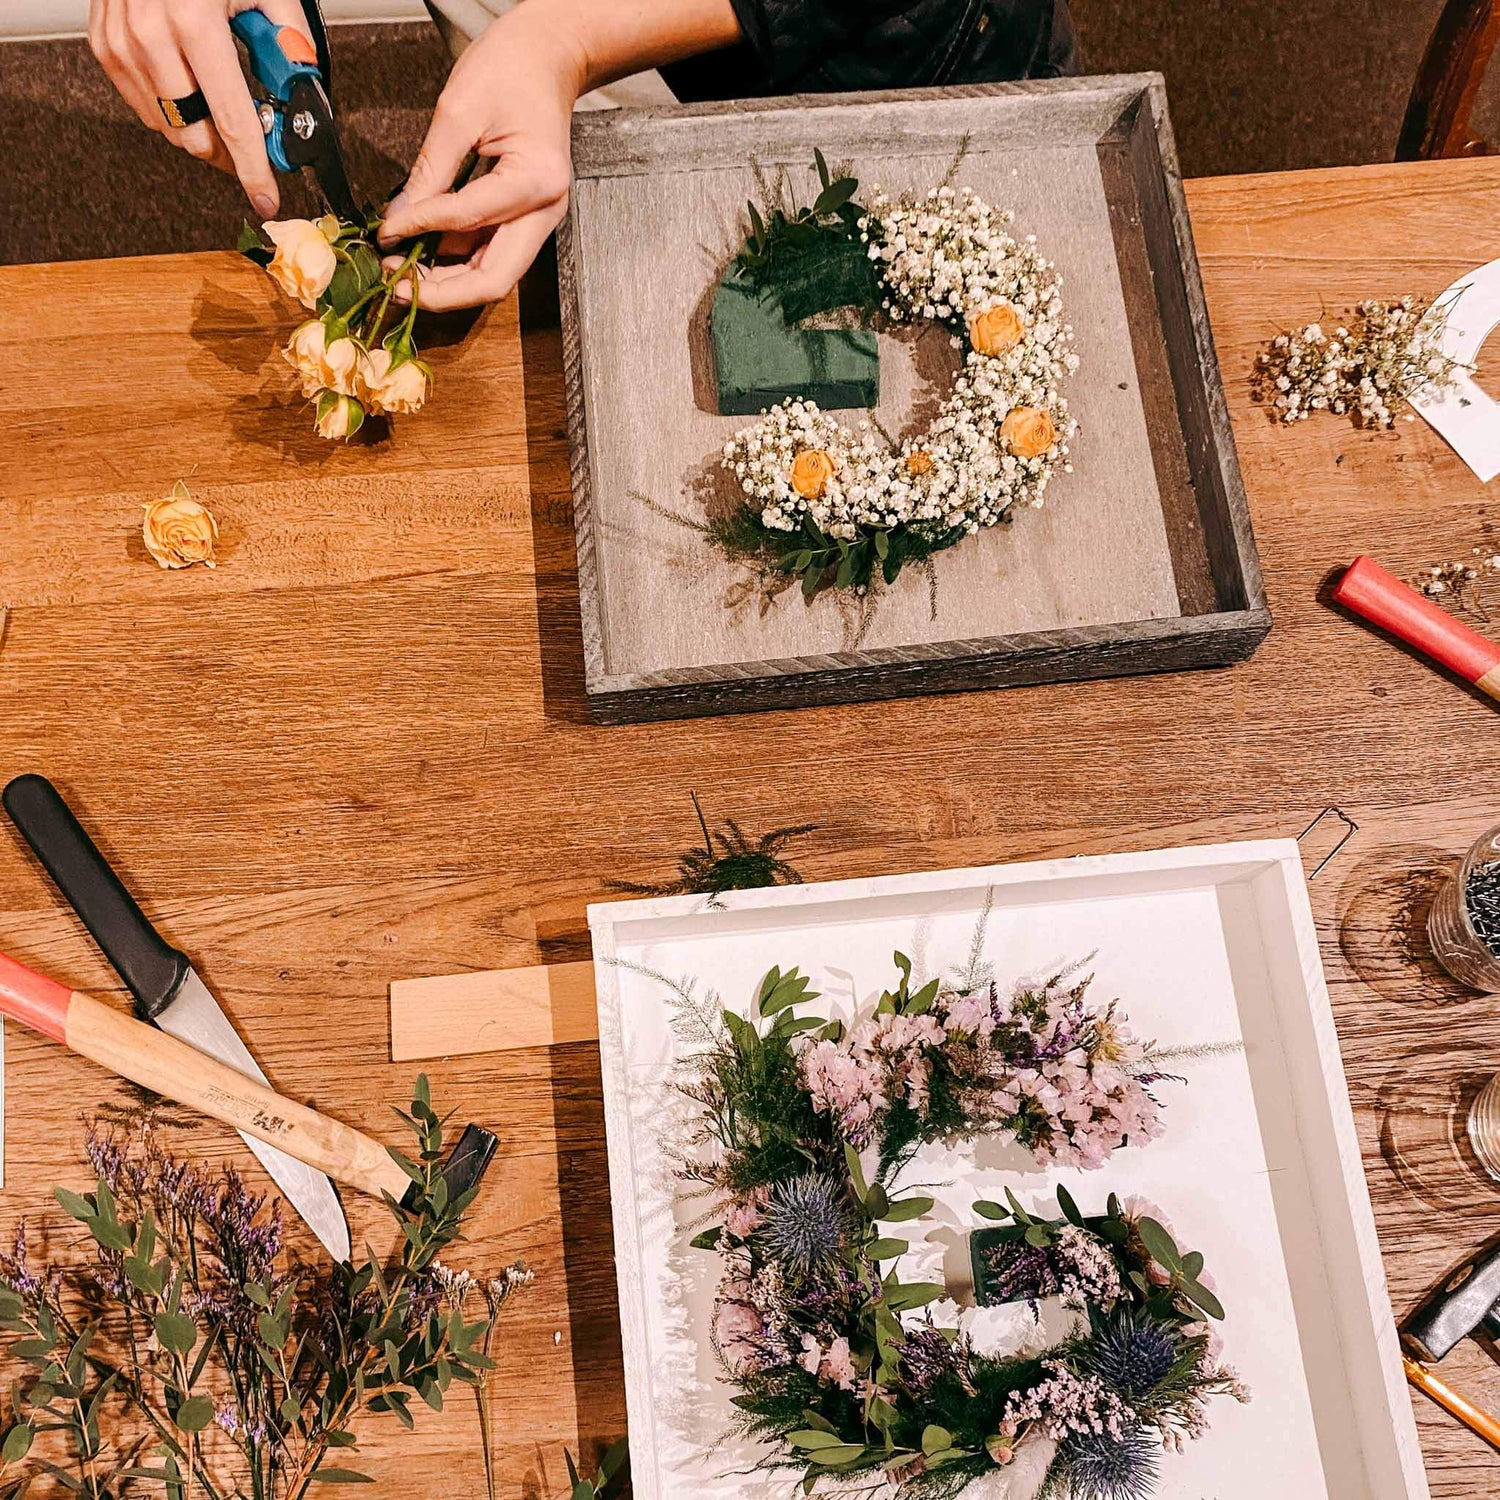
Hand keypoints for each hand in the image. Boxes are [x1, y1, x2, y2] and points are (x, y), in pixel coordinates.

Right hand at [88, 0, 308, 217]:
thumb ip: (288, 36)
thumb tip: (300, 81)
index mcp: (195, 22)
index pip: (232, 121)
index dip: (254, 168)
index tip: (267, 196)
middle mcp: (151, 34)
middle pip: (195, 135)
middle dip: (230, 153)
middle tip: (253, 146)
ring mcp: (122, 40)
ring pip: (167, 126)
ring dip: (201, 132)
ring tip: (223, 113)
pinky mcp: (104, 43)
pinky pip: (141, 104)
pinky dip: (171, 110)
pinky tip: (191, 93)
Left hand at [377, 3, 582, 311]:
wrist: (547, 57)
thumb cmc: (510, 69)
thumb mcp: (459, 111)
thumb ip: (430, 171)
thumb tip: (398, 219)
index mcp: (536, 181)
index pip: (469, 219)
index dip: (420, 229)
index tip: (382, 233)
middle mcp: (545, 211)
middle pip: (494, 278)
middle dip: (442, 291)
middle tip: (394, 286)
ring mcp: (538, 219)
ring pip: (491, 274)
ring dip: (445, 282)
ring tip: (399, 271)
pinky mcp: (525, 218)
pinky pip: (488, 252)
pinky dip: (453, 261)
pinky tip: (420, 254)